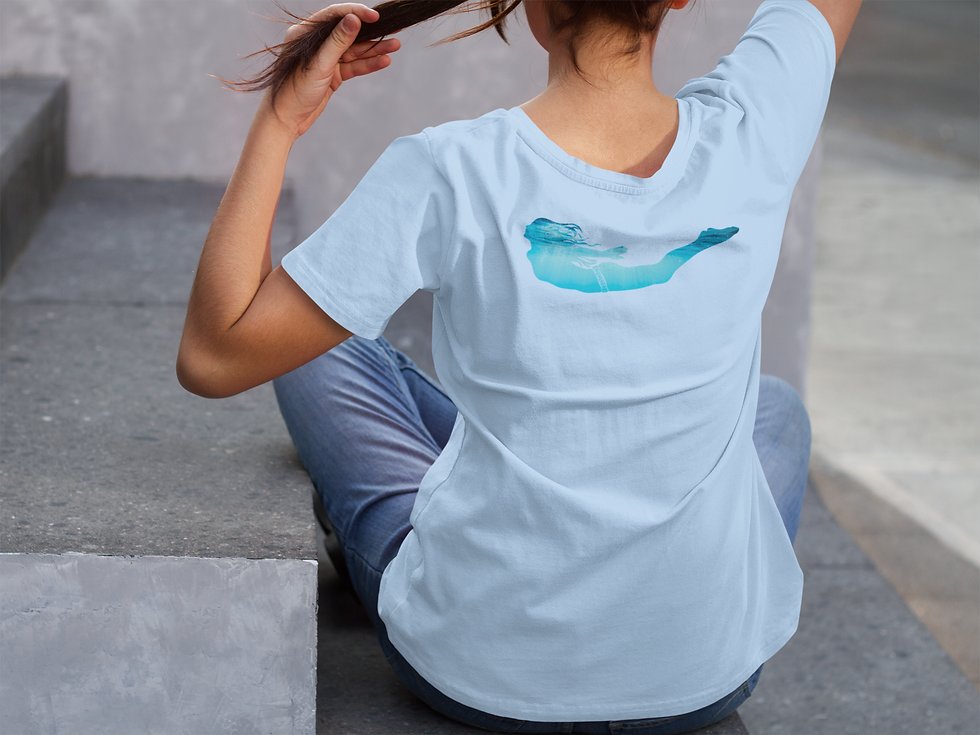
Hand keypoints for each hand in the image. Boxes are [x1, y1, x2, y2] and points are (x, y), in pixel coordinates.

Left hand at [262, 3, 400, 138]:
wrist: (285, 119)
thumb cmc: (293, 91)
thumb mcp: (319, 64)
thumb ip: (337, 41)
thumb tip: (353, 19)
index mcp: (305, 33)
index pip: (335, 16)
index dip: (356, 13)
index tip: (375, 16)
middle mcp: (316, 44)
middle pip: (349, 33)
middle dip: (371, 32)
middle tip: (393, 28)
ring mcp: (326, 60)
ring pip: (354, 51)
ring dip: (374, 49)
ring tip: (394, 46)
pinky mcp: (333, 75)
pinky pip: (354, 67)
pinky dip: (368, 64)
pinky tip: (383, 61)